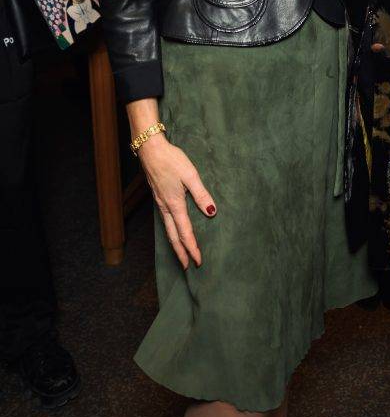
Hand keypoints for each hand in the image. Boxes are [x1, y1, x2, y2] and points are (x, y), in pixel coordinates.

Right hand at [138, 135, 216, 268]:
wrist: (150, 150)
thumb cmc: (171, 160)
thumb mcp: (190, 175)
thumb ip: (201, 194)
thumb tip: (211, 212)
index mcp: (175, 204)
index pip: (185, 233)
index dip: (192, 248)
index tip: (198, 261)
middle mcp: (165, 207)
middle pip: (173, 236)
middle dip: (181, 253)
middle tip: (188, 267)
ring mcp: (160, 203)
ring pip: (168, 230)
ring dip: (175, 244)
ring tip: (181, 254)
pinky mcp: (158, 197)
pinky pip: (165, 221)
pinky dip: (170, 232)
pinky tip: (173, 231)